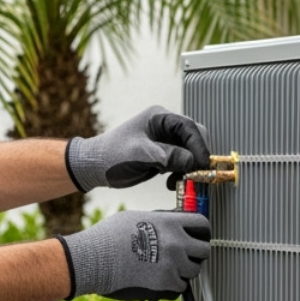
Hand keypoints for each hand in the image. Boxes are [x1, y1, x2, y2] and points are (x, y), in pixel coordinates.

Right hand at [57, 210, 210, 300]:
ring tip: (167, 268)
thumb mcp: (137, 217)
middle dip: (196, 254)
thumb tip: (172, 224)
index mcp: (171, 222)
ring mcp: (174, 263)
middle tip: (186, 256)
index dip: (202, 231)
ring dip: (184, 271)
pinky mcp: (167, 283)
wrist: (94, 259)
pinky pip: (181, 286)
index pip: (203, 224)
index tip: (199, 237)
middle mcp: (177, 242)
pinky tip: (160, 279)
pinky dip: (173, 285)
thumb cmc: (109, 236)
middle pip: (204, 250)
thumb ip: (160, 221)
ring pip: (194, 271)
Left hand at [65, 106, 210, 191]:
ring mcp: (165, 141)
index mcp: (159, 117)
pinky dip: (181, 174)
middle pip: (193, 139)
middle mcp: (165, 127)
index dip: (199, 145)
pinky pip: (182, 163)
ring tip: (177, 180)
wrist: (95, 167)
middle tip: (195, 174)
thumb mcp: (140, 154)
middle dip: (196, 157)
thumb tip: (193, 162)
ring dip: (189, 168)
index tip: (204, 163)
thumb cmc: (111, 155)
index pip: (189, 127)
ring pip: (190, 152)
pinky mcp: (165, 155)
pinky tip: (170, 182)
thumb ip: (168, 156)